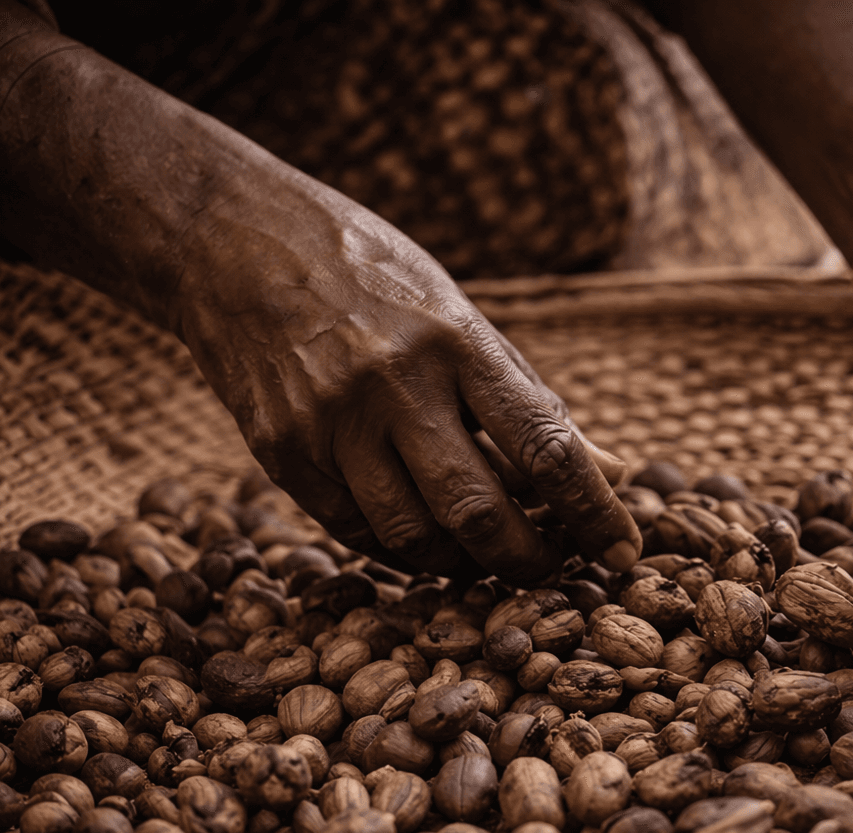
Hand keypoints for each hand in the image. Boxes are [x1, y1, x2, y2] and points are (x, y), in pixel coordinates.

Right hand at [166, 165, 640, 581]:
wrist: (229, 243)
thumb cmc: (371, 278)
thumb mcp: (461, 315)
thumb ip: (529, 398)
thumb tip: (608, 470)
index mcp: (456, 340)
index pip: (547, 446)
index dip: (593, 511)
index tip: (623, 550)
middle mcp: (393, 384)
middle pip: (479, 510)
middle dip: (531, 559)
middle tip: (557, 570)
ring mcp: (330, 422)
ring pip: (414, 537)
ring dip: (467, 565)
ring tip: (493, 557)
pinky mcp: (282, 452)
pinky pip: (356, 532)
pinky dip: (404, 551)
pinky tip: (430, 542)